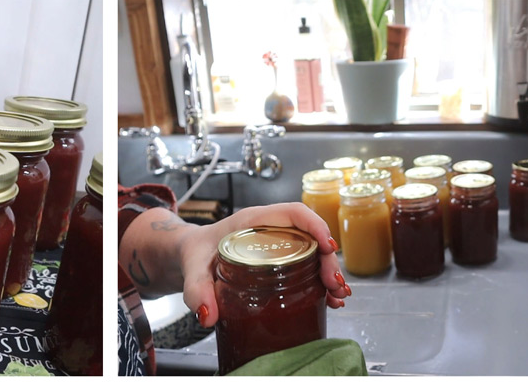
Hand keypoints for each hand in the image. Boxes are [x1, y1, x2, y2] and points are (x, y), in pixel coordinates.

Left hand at [177, 203, 347, 327]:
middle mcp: (270, 229)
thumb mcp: (192, 268)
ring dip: (328, 272)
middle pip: (309, 236)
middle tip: (334, 284)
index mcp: (252, 220)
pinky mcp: (278, 261)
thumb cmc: (194, 252)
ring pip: (312, 251)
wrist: (189, 255)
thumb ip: (197, 290)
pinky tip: (330, 299)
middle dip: (327, 258)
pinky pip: (306, 265)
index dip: (315, 225)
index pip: (293, 212)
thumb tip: (208, 315)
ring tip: (338, 296)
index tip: (328, 246)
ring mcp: (276, 245)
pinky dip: (320, 282)